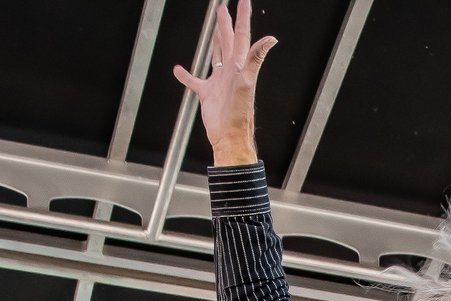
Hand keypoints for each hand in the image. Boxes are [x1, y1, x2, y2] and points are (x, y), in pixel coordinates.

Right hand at [175, 0, 275, 168]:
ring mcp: (219, 81)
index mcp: (240, 64)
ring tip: (214, 28)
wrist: (229, 137)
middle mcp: (231, 70)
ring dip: (215, 41)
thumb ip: (256, 58)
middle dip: (227, 23)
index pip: (243, 34)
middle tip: (223, 8)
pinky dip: (186, 75)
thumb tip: (271, 39)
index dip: (243, 16)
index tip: (244, 0)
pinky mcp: (207, 94)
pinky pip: (195, 81)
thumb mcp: (247, 81)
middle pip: (229, 41)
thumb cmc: (238, 113)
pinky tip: (179, 70)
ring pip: (216, 55)